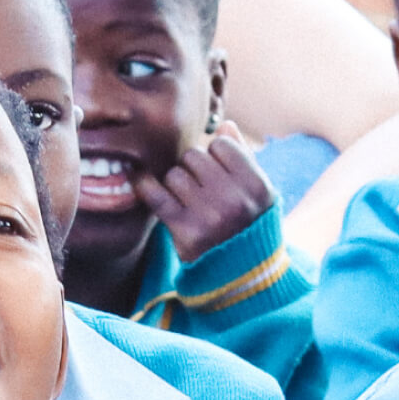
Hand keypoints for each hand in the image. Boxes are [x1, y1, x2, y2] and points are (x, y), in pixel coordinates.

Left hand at [136, 121, 278, 261]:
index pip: (221, 145)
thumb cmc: (247, 224)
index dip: (214, 153)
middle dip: (192, 167)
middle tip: (198, 186)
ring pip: (174, 174)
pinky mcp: (184, 230)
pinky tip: (141, 181)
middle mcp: (235, 199)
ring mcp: (209, 215)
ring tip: (187, 199)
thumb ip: (243, 158)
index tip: (214, 168)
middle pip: (195, 156)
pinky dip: (144, 185)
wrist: (240, 274)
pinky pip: (155, 194)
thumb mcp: (257, 194)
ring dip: (174, 183)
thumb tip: (225, 125)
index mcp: (257, 186)